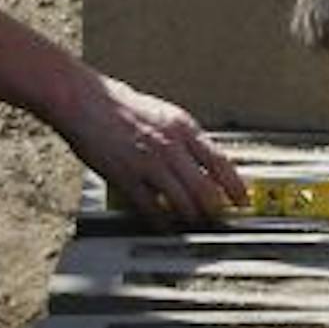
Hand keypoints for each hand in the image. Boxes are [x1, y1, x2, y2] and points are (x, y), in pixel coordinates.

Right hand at [56, 74, 245, 228]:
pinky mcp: (126, 177)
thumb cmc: (123, 107)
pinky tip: (166, 225)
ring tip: (195, 223)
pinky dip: (162, 221)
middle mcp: (171, 146)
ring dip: (192, 217)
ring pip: (182, 201)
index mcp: (184, 128)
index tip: (243, 199)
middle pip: (205, 187)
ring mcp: (149, 163)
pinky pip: (150, 207)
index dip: (235, 185)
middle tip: (220, 218)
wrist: (86, 102)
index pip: (220, 162)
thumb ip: (186, 139)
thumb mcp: (166, 115)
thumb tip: (206, 161)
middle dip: (216, 208)